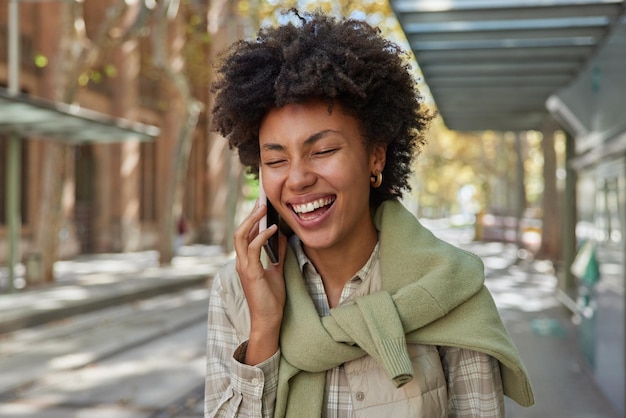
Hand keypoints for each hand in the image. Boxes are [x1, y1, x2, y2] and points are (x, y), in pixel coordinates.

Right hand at [233, 201, 286, 363]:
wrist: (269, 320)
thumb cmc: (271, 298)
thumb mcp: (276, 270)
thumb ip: (276, 253)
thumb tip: (281, 236)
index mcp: (246, 261)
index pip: (246, 235)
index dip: (252, 219)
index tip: (262, 205)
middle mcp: (241, 262)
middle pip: (240, 231)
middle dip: (250, 215)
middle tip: (262, 201)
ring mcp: (243, 267)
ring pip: (241, 236)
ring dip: (252, 221)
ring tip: (263, 208)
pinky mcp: (250, 273)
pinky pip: (252, 249)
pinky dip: (261, 237)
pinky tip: (273, 229)